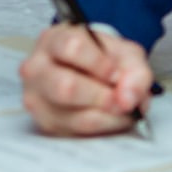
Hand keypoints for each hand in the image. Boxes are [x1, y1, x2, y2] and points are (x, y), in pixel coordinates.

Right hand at [20, 23, 155, 135]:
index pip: (72, 47)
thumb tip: (128, 99)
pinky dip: (101, 126)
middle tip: (123, 99)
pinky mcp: (44, 123)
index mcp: (54, 40)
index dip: (99, 63)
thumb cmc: (104, 59)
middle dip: (101, 96)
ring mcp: (36, 98)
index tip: (116, 74)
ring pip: (69, 114)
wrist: (93, 75)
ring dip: (105, 115)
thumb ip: (134, 71)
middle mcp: (37, 68)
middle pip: (65, 87)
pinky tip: (112, 117)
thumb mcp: (126, 54)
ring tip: (123, 108)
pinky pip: (75, 131)